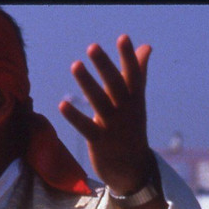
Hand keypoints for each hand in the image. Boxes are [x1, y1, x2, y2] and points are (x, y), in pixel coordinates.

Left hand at [59, 34, 152, 195]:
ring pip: (99, 102)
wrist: (134, 170)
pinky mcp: (99, 142)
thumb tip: (146, 47)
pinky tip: (62, 104)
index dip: (129, 57)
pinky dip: (74, 116)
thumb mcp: (137, 101)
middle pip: (115, 85)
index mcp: (136, 100)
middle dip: (104, 66)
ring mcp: (113, 127)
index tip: (123, 38)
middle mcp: (126, 112)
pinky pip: (86, 127)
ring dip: (87, 83)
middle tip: (92, 47)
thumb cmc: (132, 129)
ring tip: (75, 65)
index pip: (134, 75)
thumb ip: (138, 73)